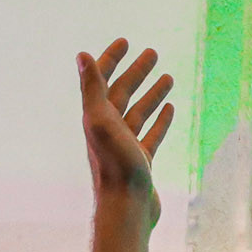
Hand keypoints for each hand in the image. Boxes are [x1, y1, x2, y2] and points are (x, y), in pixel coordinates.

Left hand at [80, 38, 174, 222]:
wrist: (126, 208)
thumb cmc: (114, 166)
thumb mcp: (101, 121)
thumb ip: (92, 88)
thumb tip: (82, 54)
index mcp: (96, 117)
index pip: (101, 80)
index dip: (111, 59)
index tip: (126, 42)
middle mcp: (108, 129)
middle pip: (122, 93)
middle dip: (136, 72)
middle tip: (152, 53)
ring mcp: (125, 145)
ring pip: (139, 112)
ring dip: (151, 93)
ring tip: (168, 77)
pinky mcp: (140, 161)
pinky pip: (151, 134)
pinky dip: (160, 119)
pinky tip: (170, 108)